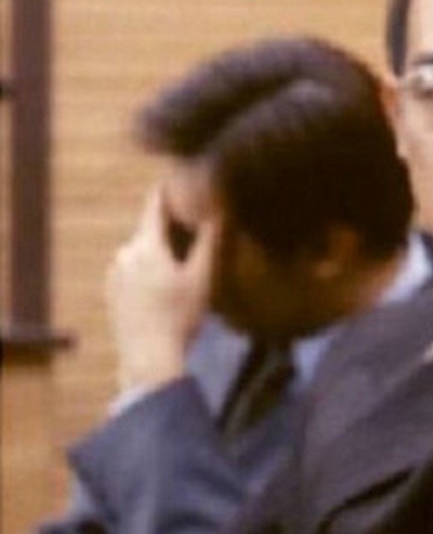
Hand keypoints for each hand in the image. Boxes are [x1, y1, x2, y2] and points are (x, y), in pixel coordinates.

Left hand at [106, 184, 221, 392]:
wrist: (147, 357)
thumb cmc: (179, 315)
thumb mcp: (201, 278)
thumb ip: (209, 241)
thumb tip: (219, 210)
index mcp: (145, 245)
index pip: (154, 205)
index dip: (167, 189)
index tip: (180, 178)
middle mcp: (124, 252)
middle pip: (149, 229)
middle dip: (169, 225)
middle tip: (193, 224)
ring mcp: (114, 273)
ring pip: (141, 250)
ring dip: (159, 249)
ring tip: (182, 260)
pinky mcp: (111, 291)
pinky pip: (132, 268)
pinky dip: (147, 267)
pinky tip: (164, 284)